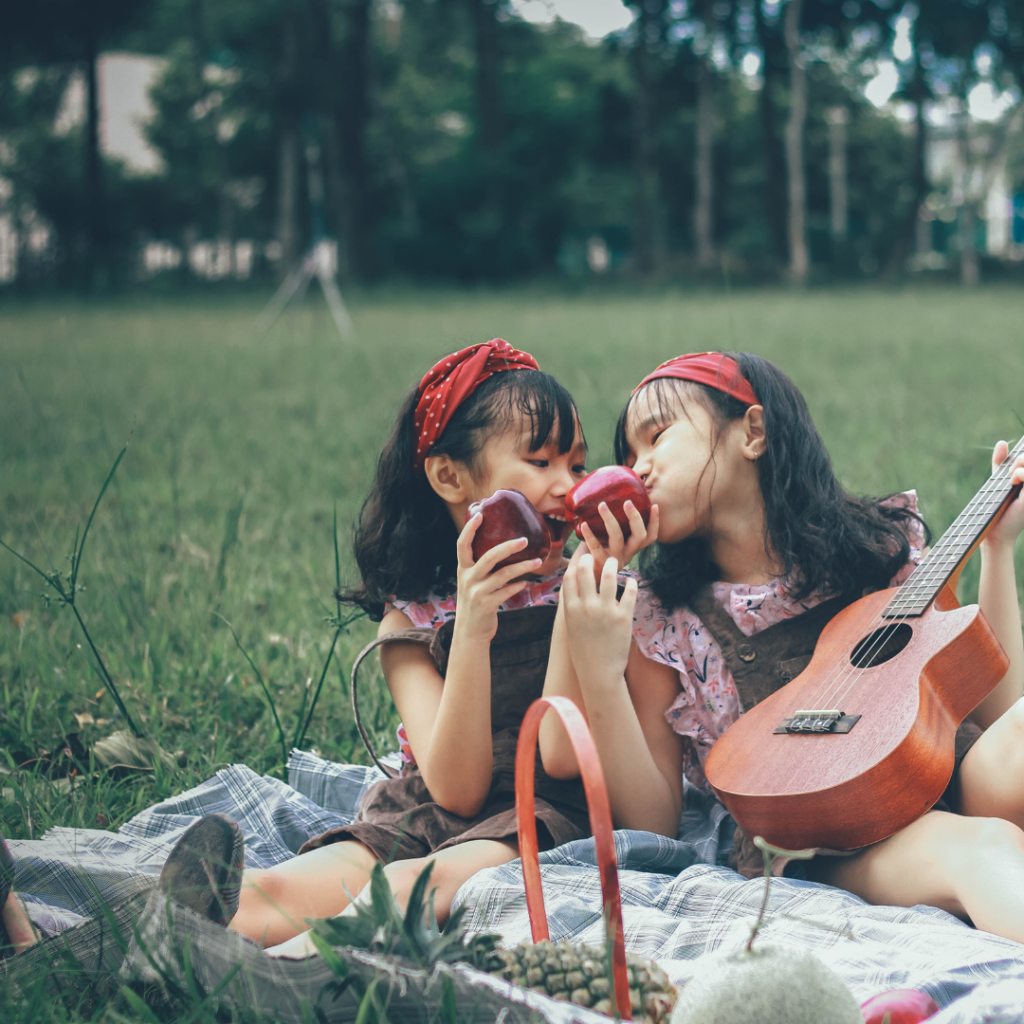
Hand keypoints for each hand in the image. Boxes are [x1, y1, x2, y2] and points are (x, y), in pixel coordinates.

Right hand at [455, 512, 541, 641]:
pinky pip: (505, 591)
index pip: (462, 544)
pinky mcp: (486, 605)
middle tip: (525, 540)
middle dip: (507, 547)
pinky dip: (517, 586)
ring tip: (538, 563)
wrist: (469, 632)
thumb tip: (503, 548)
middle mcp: (467, 578)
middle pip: (488, 556)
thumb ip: (481, 567)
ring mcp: (476, 592)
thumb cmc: (475, 602)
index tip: (480, 514)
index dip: (469, 529)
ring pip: (502, 574)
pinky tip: (526, 583)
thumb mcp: (472, 582)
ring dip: (522, 567)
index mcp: (463, 569)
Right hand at [561, 552, 637, 689]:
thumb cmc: (584, 651)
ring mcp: (605, 611)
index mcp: (571, 609)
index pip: (569, 576)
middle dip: (590, 558)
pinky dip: (631, 583)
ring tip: (614, 561)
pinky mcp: (623, 617)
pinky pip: (629, 591)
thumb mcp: (571, 627)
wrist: (598, 672)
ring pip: (608, 575)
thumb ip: (572, 607)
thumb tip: (573, 588)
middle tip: (596, 554)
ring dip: (611, 564)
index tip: (581, 558)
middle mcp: (586, 607)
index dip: (575, 564)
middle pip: (585, 571)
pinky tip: (631, 582)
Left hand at [577, 500, 659, 581]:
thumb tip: (614, 497)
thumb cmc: (592, 551)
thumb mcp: (607, 538)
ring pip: (618, 538)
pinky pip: (596, 547)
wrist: (579, 575)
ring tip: (602, 505)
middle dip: (635, 517)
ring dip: (610, 520)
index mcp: (631, 548)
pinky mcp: (599, 563)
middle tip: (627, 502)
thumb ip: (614, 525)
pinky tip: (583, 524)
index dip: (655, 522)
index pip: (650, 537)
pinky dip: (589, 534)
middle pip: (640, 536)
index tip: (654, 505)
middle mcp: (626, 555)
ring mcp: (614, 560)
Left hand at [985, 441, 1023, 549]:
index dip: (1022, 456)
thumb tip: (1002, 442)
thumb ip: (1001, 462)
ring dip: (1021, 464)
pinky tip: (1013, 480)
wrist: (994, 529)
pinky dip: (1021, 473)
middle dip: (1022, 459)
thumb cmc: (996, 506)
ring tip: (1011, 475)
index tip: (1011, 467)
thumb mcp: (998, 480)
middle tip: (1009, 470)